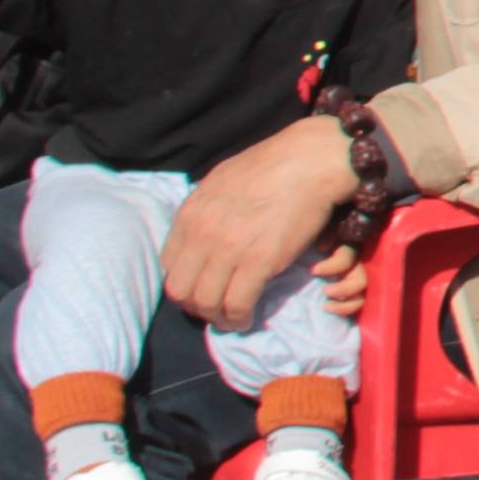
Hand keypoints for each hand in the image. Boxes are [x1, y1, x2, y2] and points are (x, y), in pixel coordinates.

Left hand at [157, 116, 363, 332]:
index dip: (184, 282)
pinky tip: (246, 319)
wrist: (310, 161)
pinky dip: (238, 319)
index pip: (168, 265)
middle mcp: (201, 234)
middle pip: (180, 290)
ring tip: (231, 319)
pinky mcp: (258, 263)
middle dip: (195, 306)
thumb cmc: (273, 165)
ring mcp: (228, 250)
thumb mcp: (221, 181)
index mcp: (189, 213)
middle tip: (214, 309)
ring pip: (206, 303)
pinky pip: (237, 304)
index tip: (202, 286)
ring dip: (216, 318)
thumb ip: (206, 209)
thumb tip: (204, 230)